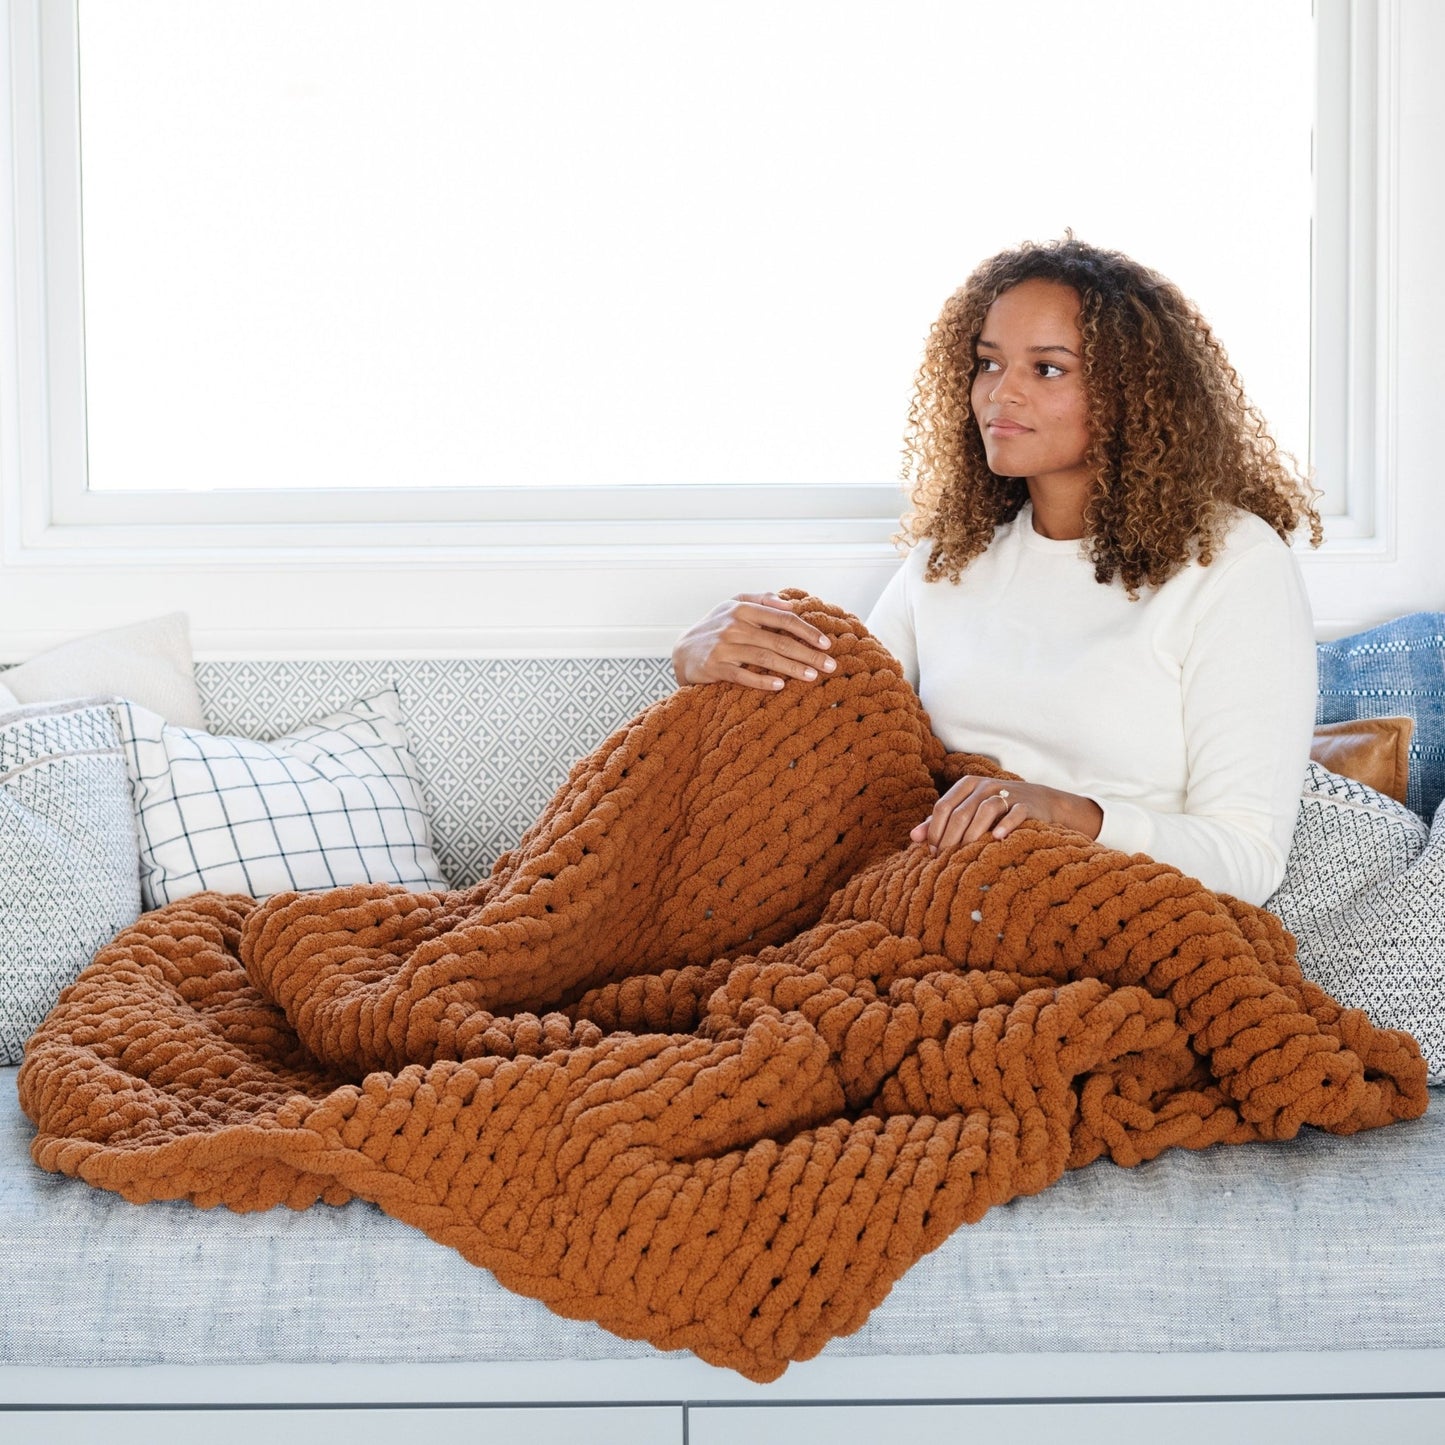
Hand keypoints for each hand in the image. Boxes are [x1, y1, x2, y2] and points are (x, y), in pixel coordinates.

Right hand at [672, 593, 837, 689]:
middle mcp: (734, 626)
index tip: (826, 643)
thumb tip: (790, 603)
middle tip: (830, 665)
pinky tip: (781, 685)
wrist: (683, 650)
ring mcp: (724, 647)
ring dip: (792, 668)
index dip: (807, 631)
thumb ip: (762, 600)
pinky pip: (743, 676)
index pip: (783, 619)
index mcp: (743, 608)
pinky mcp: (715, 667)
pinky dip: (762, 681)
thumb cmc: (716, 627)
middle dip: (808, 654)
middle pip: (779, 641)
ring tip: (813, 676)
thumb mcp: (734, 605)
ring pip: (765, 658)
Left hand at [911, 775, 1102, 853]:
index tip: (933, 852)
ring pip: (984, 810)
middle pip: (961, 812)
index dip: (934, 830)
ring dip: (973, 834)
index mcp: (966, 785)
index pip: (942, 807)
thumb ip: (941, 821)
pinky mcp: (1027, 804)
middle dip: (950, 838)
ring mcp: (1006, 792)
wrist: (1040, 801)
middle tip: (946, 860)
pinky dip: (1005, 824)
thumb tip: (913, 837)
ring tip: (966, 854)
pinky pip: (1014, 812)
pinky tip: (997, 838)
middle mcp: (984, 785)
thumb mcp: (967, 809)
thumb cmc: (996, 809)